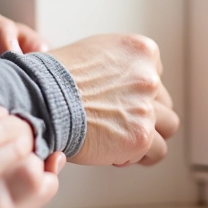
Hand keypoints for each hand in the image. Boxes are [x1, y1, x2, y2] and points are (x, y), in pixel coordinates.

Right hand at [48, 34, 179, 166]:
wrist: (40, 99)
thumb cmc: (53, 80)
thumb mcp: (92, 53)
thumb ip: (117, 67)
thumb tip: (122, 87)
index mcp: (141, 51)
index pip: (155, 76)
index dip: (137, 94)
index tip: (120, 103)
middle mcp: (148, 77)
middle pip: (164, 103)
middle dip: (145, 115)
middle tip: (120, 124)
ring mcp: (146, 107)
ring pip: (167, 128)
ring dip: (148, 137)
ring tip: (121, 141)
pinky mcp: (140, 136)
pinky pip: (154, 152)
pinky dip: (136, 155)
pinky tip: (114, 152)